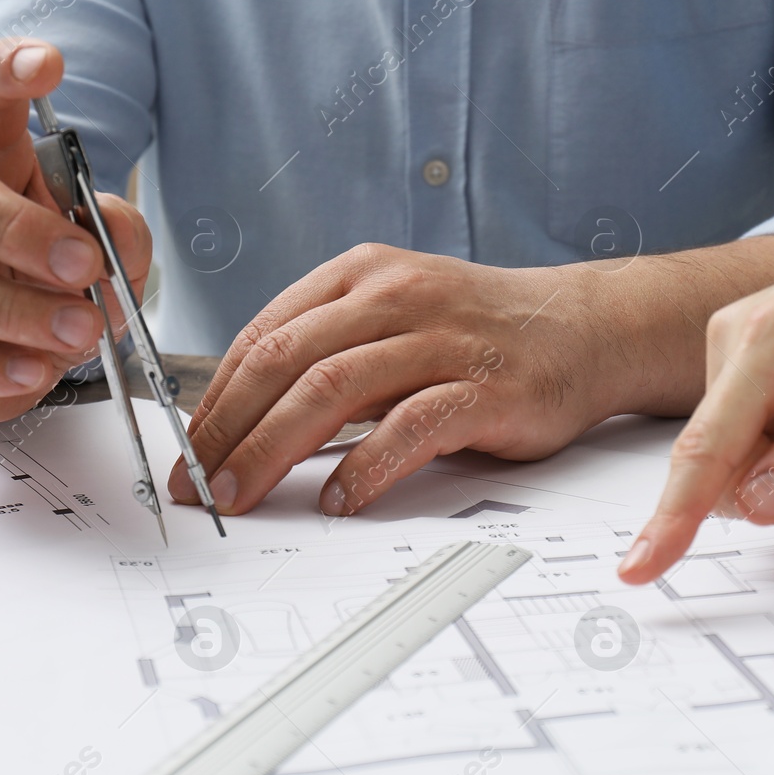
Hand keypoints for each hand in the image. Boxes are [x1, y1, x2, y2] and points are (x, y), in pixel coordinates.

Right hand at [0, 38, 150, 422]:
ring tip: (76, 333)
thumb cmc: (36, 267)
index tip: (48, 63)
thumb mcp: (94, 239)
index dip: (4, 70)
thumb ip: (119, 234)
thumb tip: (115, 250)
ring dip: (12, 313)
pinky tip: (33, 372)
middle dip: (19, 232)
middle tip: (84, 266)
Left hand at [167, 245, 626, 516]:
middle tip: (197, 485)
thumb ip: (331, 353)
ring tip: (241, 496)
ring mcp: (441, 339)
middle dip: (227, 430)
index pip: (263, 335)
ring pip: (331, 389)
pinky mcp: (484, 387)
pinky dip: (364, 466)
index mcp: (362, 276)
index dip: (214, 399)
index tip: (186, 451)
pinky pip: (409, 426)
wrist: (586, 327)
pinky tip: (336, 499)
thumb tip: (247, 421)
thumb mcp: (395, 317)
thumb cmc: (480, 333)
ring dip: (272, 450)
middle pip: (284, 361)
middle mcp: (395, 296)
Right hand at [617, 113, 773, 584]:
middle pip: (732, 470)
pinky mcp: (746, 373)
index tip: (638, 568)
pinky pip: (758, 448)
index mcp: (766, 341)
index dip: (673, 517)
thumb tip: (757, 506)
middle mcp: (732, 344)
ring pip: (747, 468)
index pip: (707, 449)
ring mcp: (734, 357)